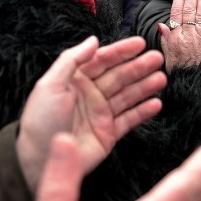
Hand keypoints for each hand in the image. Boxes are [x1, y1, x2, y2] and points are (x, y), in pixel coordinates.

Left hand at [16, 35, 166, 191]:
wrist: (39, 161)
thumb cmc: (40, 121)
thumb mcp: (51, 85)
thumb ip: (72, 60)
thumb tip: (93, 40)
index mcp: (76, 80)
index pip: (102, 60)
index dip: (121, 51)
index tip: (140, 43)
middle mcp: (90, 94)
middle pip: (119, 76)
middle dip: (139, 67)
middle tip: (157, 59)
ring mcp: (101, 114)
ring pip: (128, 96)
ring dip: (145, 87)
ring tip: (160, 79)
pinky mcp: (108, 133)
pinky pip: (129, 120)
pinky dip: (143, 112)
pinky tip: (156, 104)